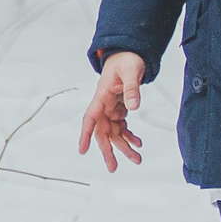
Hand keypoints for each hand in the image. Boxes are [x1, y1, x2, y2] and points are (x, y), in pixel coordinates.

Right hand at [78, 51, 145, 172]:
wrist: (128, 53)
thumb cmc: (127, 60)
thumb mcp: (131, 71)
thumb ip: (132, 89)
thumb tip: (134, 107)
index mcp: (102, 95)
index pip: (90, 117)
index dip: (85, 134)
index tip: (82, 150)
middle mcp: (104, 104)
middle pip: (102, 131)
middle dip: (107, 150)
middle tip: (112, 168)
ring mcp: (111, 108)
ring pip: (114, 133)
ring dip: (124, 147)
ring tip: (137, 159)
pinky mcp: (119, 109)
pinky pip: (122, 127)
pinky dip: (129, 136)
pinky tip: (138, 143)